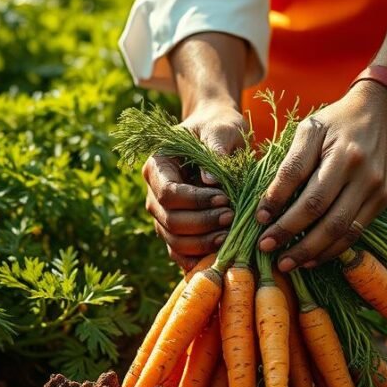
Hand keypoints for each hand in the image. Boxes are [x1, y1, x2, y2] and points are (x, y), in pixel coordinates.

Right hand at [143, 99, 246, 269]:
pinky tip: (222, 253)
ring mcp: (163, 215)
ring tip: (231, 234)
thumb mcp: (221, 129)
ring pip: (174, 241)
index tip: (225, 198)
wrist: (218, 136)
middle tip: (233, 218)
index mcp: (157, 166)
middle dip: (202, 223)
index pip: (168, 193)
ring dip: (203, 243)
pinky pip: (181, 253)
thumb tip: (211, 182)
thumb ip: (216, 149)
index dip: (195, 201)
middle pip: (170, 221)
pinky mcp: (176, 231)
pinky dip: (199, 258)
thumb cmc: (219, 128)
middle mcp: (153, 194)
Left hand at [255, 80, 386, 270]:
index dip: (282, 211)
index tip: (259, 223)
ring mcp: (376, 190)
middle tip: (267, 250)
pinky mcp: (382, 200)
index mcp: (343, 155)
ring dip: (312, 251)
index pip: (308, 193)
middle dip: (293, 237)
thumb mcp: (308, 131)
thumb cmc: (336, 120)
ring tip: (288, 262)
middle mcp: (364, 175)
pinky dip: (332, 249)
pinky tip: (312, 257)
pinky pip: (355, 232)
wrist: (380, 110)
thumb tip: (268, 205)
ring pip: (342, 232)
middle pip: (325, 218)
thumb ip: (290, 166)